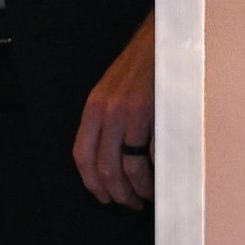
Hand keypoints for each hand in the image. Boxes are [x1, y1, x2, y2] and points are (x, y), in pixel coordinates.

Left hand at [71, 12, 154, 208]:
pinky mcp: (155, 114)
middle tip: (128, 203)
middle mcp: (107, 112)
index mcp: (94, 108)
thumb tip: (111, 158)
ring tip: (146, 196)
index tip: (102, 196)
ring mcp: (131, 113)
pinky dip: (156, 174)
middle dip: (116, 193)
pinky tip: (161, 179)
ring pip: (128, 167)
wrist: (162, 41)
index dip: (91, 182)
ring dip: (138, 189)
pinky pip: (151, 154)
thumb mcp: (112, 92)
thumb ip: (107, 120)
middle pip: (104, 167)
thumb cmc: (140, 69)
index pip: (82, 154)